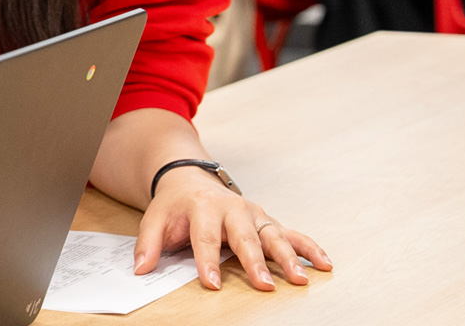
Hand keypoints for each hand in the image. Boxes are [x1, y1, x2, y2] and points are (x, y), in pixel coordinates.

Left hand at [133, 169, 332, 290]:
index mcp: (203, 207)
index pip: (205, 238)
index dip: (208, 262)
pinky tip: (324, 263)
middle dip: (255, 262)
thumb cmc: (175, 206)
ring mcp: (254, 214)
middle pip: (245, 238)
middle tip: (265, 284)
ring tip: (300, 279)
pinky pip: (292, 233)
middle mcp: (233, 209)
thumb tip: (140, 269)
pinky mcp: (267, 221)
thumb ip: (147, 244)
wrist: (189, 179)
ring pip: (274, 236)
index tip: (212, 283)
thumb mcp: (154, 219)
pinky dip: (309, 247)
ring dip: (288, 257)